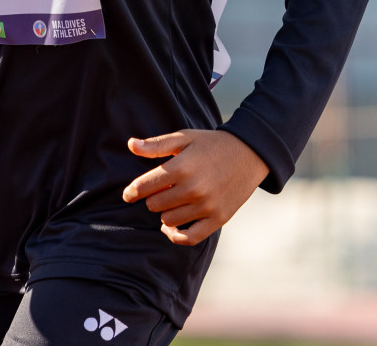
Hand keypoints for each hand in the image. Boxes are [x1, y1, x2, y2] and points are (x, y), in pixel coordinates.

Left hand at [121, 129, 267, 245]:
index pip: (144, 187)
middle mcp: (192, 189)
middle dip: (153, 198)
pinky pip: (189, 238)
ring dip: (165, 212)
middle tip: (161, 189)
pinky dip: (176, 236)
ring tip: (172, 200)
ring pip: (168, 220)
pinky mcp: (218, 219)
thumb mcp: (183, 138)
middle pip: (154, 205)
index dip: (132, 192)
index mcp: (180, 168)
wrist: (249, 154)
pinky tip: (170, 228)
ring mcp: (206, 207)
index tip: (128, 195)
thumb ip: (156, 145)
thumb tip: (130, 145)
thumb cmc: (211, 144)